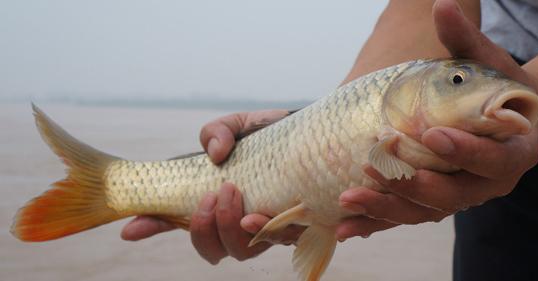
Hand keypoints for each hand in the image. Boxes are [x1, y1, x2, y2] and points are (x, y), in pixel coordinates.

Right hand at [121, 110, 302, 263]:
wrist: (316, 134)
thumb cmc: (270, 134)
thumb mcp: (236, 125)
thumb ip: (216, 132)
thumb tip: (215, 154)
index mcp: (214, 200)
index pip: (178, 221)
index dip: (153, 227)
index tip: (131, 229)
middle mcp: (236, 220)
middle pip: (212, 249)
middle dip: (202, 228)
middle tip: (211, 194)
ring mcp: (265, 227)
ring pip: (241, 250)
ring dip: (230, 227)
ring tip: (234, 193)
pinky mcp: (296, 225)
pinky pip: (279, 240)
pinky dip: (266, 229)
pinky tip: (262, 213)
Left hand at [336, 0, 537, 239]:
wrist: (501, 120)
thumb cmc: (496, 88)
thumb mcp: (487, 64)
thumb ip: (464, 41)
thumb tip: (442, 5)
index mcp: (513, 152)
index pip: (493, 159)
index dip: (465, 152)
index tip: (432, 136)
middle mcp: (488, 184)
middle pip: (453, 197)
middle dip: (412, 185)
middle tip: (376, 167)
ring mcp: (460, 198)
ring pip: (423, 213)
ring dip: (385, 209)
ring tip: (348, 199)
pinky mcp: (434, 204)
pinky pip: (405, 218)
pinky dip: (376, 223)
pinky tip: (345, 227)